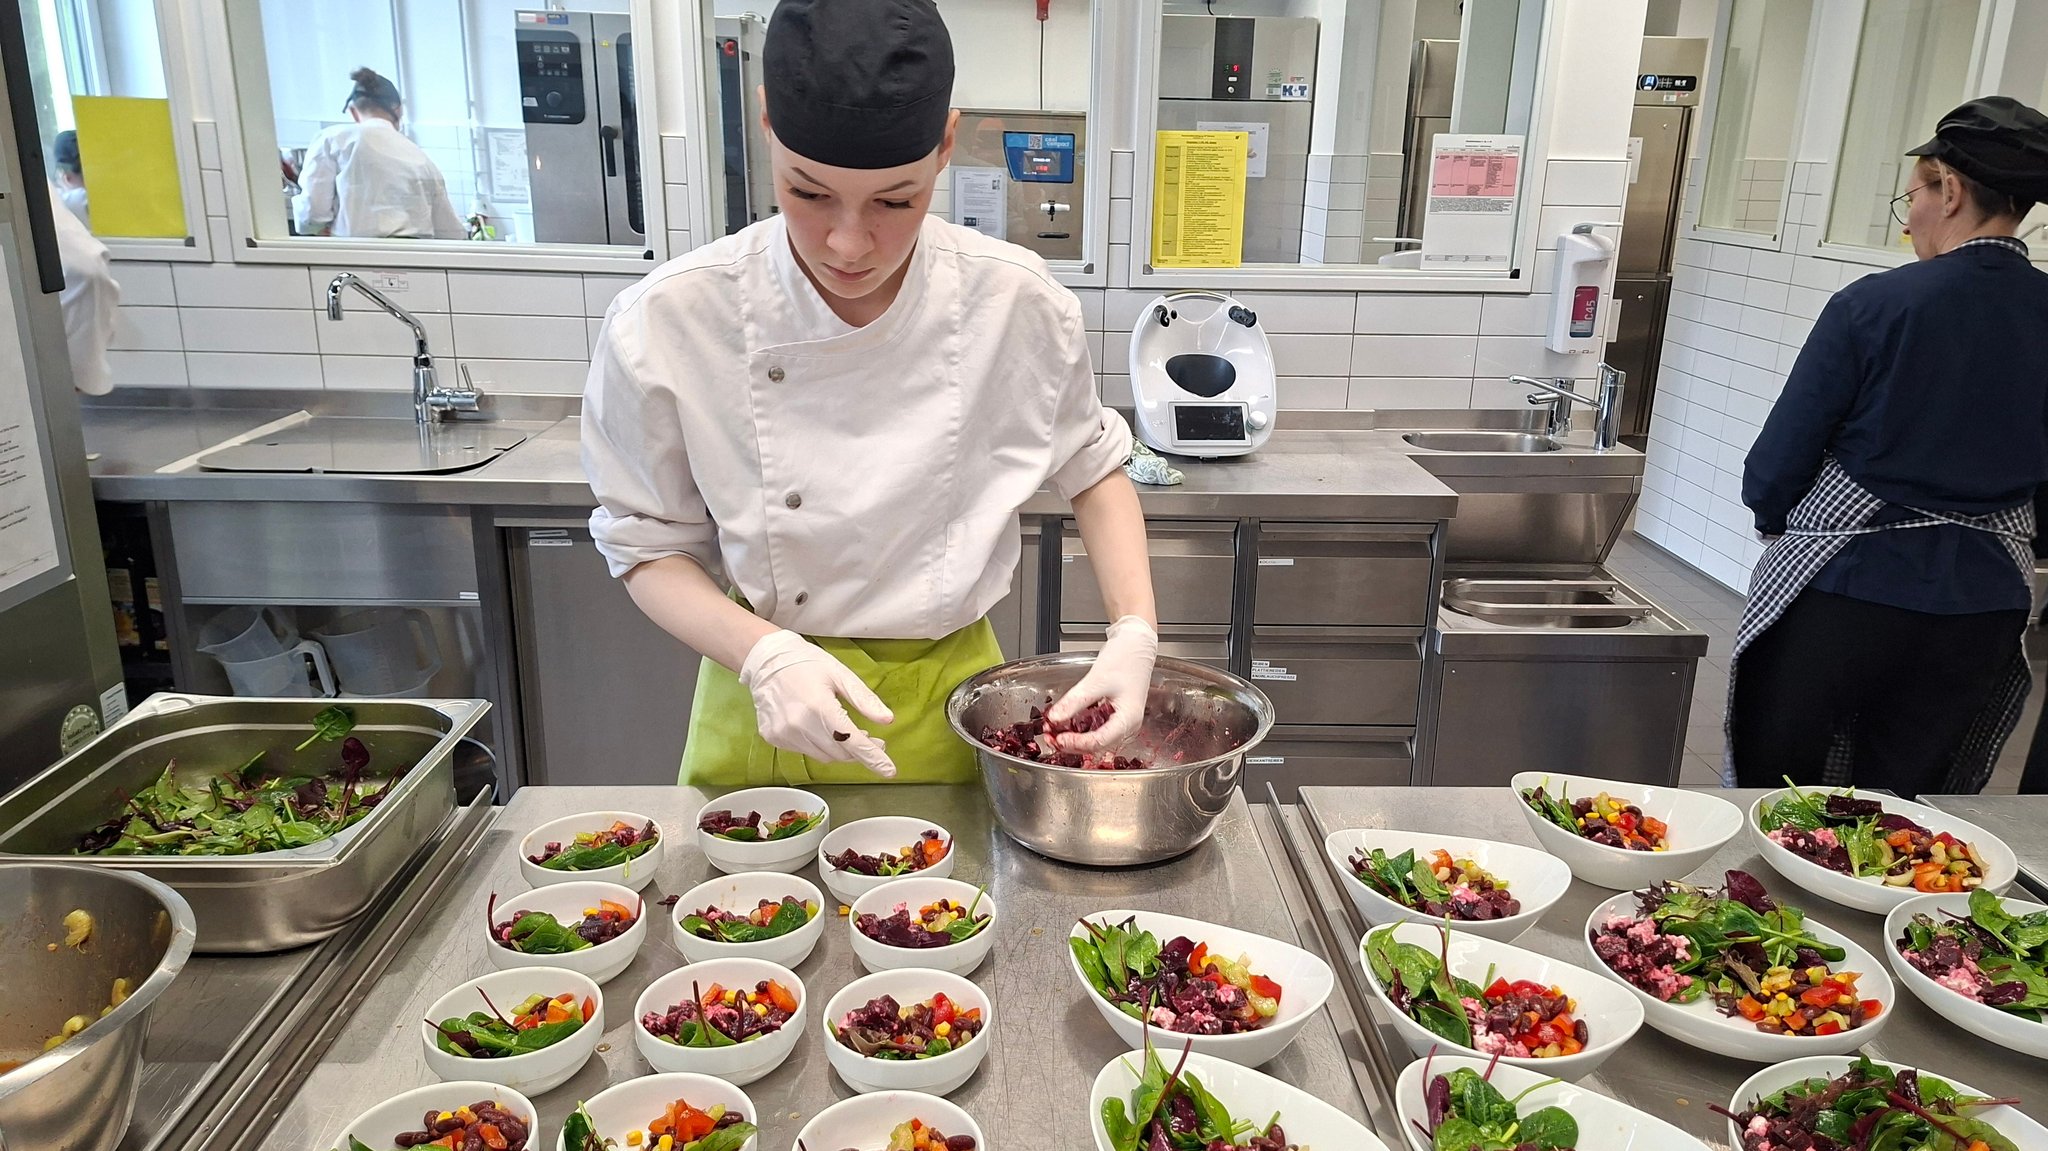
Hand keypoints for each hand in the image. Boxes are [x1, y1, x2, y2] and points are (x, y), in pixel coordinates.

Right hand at [739, 630, 895, 776]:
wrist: (767, 661)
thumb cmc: (806, 664)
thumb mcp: (840, 675)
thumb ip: (864, 699)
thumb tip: (887, 720)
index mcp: (819, 706)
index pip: (852, 741)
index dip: (873, 757)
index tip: (889, 770)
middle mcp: (799, 724)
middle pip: (840, 753)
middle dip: (859, 750)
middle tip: (872, 738)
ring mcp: (784, 734)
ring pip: (823, 756)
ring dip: (840, 749)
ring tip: (845, 731)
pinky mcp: (774, 738)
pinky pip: (806, 751)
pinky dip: (819, 744)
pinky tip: (819, 728)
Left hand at [1046, 616, 1157, 752]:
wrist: (1136, 643)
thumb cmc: (1125, 658)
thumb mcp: (1095, 680)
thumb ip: (1074, 701)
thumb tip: (1054, 718)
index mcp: (1129, 718)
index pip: (1099, 741)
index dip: (1076, 743)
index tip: (1057, 738)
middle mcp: (1128, 725)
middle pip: (1097, 745)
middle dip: (1072, 744)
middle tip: (1051, 738)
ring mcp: (1122, 721)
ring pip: (1096, 740)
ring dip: (1075, 738)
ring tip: (1055, 732)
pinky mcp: (1114, 715)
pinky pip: (1096, 729)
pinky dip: (1080, 729)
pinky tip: (1066, 724)